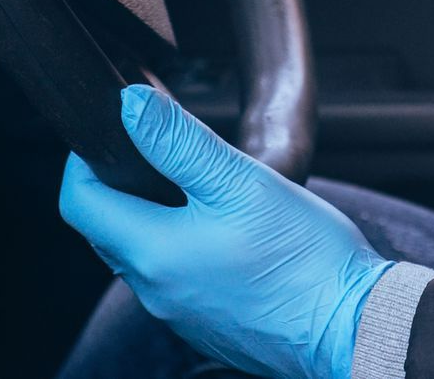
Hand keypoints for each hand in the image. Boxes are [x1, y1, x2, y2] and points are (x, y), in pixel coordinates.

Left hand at [60, 86, 391, 378]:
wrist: (354, 326)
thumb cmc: (305, 257)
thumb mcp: (241, 182)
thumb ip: (179, 142)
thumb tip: (129, 106)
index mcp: (153, 253)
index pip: (79, 203)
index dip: (83, 161)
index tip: (110, 132)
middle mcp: (155, 292)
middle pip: (107, 230)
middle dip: (119, 186)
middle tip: (156, 151)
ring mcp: (181, 315)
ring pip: (143, 257)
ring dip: (154, 219)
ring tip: (199, 188)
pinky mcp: (209, 327)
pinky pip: (176, 281)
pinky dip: (184, 250)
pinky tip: (229, 234)